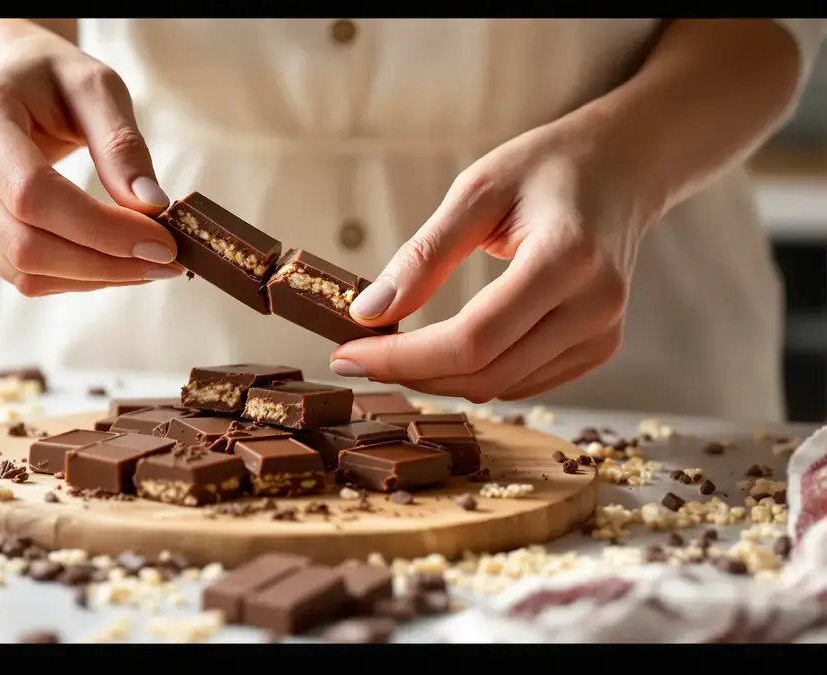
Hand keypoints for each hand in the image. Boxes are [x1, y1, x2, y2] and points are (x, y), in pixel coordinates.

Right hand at [0, 33, 182, 295]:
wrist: (1, 77)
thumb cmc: (49, 76)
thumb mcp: (95, 85)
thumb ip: (122, 144)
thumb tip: (153, 206)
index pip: (33, 193)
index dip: (99, 228)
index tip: (161, 240)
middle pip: (25, 244)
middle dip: (104, 262)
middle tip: (167, 260)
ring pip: (24, 271)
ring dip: (95, 277)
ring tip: (150, 263)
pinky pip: (24, 276)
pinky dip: (77, 278)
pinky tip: (116, 262)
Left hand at [329, 121, 655, 402]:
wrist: (622, 169)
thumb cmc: (546, 168)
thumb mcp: (476, 190)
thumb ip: (424, 254)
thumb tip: (370, 312)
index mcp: (566, 259)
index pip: (473, 339)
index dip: (403, 358)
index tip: (347, 354)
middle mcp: (594, 307)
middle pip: (484, 374)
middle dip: (410, 373)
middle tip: (355, 355)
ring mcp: (602, 334)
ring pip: (500, 387)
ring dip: (437, 379)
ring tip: (391, 350)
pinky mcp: (598, 349)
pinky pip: (521, 382)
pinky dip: (472, 374)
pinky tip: (439, 352)